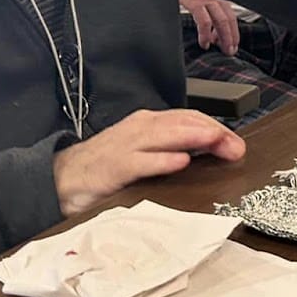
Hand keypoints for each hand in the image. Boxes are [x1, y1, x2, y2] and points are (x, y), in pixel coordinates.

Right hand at [52, 108, 245, 216]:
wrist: (60, 178)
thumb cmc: (106, 166)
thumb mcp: (143, 153)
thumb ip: (171, 150)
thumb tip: (210, 154)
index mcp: (149, 123)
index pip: (190, 119)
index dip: (216, 129)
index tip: (237, 144)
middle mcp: (140, 128)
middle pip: (183, 124)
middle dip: (213, 134)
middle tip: (237, 148)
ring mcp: (126, 145)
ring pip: (165, 135)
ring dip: (194, 138)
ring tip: (217, 142)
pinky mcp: (113, 166)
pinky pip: (141, 161)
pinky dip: (161, 160)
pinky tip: (180, 162)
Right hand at [178, 0, 238, 54]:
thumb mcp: (200, 6)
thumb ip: (209, 20)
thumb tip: (215, 38)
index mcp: (216, 0)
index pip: (231, 17)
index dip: (234, 33)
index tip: (233, 46)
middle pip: (229, 19)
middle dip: (231, 37)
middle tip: (230, 51)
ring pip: (221, 20)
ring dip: (223, 37)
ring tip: (221, 48)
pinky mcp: (194, 2)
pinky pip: (205, 20)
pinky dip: (206, 34)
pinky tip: (204, 42)